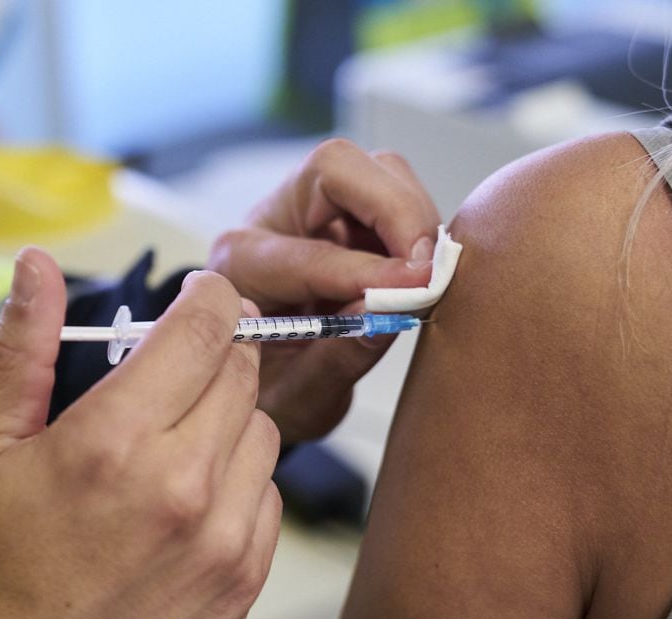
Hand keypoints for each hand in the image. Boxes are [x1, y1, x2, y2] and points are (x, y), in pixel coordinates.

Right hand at [0, 248, 281, 618]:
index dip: (210, 297)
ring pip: (265, 426)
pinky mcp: (247, 572)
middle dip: (212, 357)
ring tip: (174, 449)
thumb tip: (37, 267)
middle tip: (172, 379)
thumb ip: (21, 349)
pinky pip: (271, 489)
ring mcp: (223, 532)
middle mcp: (180, 481)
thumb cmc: (6, 569)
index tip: (201, 296)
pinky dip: (241, 479)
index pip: (204, 328)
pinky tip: (192, 501)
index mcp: (112, 440)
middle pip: (242, 370)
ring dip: (229, 420)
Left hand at [208, 138, 440, 443]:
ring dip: (412, 214)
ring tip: (427, 271)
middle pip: (335, 167)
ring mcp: (307, 207)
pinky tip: (422, 267)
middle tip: (430, 266)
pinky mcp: (343, 210)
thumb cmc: (270, 388)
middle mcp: (269, 222)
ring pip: (370, 169)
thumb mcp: (297, 397)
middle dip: (397, 209)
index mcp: (241, 268)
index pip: (311, 252)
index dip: (370, 270)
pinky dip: (416, 223)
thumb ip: (339, 358)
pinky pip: (390, 191)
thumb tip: (393, 313)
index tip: (418, 288)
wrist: (251, 374)